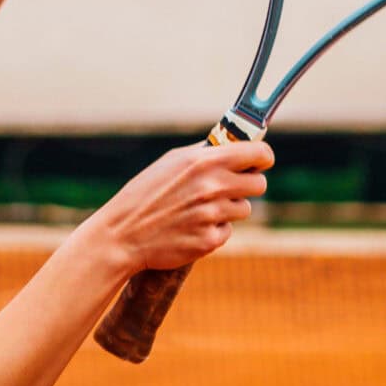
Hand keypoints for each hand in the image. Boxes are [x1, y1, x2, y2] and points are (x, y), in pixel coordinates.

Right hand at [86, 139, 273, 273]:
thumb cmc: (145, 194)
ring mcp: (213, 215)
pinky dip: (214, 229)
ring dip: (229, 209)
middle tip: (230, 187)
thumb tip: (235, 144)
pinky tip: (191, 227)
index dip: (263, 158)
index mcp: (205, 161)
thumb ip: (205, 153)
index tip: (260, 162)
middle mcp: (213, 187)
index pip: (260, 153)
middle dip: (248, 185)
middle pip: (259, 184)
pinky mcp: (210, 240)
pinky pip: (227, 230)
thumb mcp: (172, 161)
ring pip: (244, 209)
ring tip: (199, 209)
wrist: (123, 235)